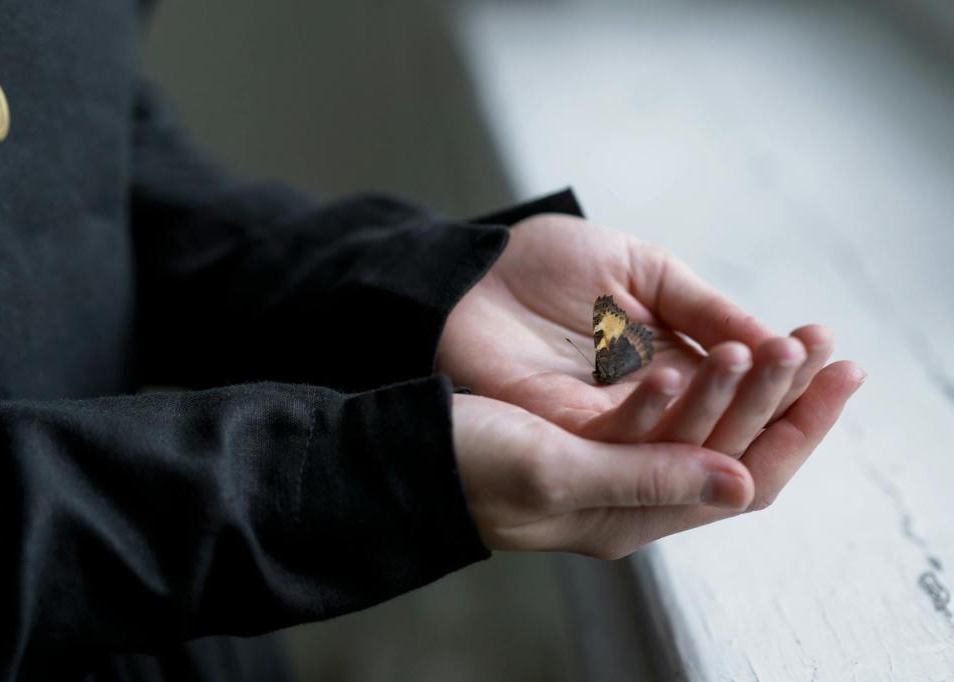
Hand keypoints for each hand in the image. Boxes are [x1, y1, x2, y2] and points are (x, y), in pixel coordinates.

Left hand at [439, 213, 845, 455]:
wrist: (469, 273)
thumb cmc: (546, 264)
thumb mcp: (641, 270)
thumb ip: (701, 305)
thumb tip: (773, 339)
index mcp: (675, 366)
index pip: (746, 389)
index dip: (789, 373)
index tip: (830, 346)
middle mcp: (651, 406)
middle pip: (728, 424)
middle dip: (776, 390)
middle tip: (814, 357)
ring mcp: (609, 427)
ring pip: (683, 439)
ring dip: (728, 401)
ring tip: (766, 358)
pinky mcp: (563, 435)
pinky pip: (618, 437)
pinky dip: (654, 410)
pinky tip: (684, 374)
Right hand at [453, 358, 862, 556]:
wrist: (399, 450)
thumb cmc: (464, 464)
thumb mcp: (554, 471)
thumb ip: (649, 479)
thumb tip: (742, 485)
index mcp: (629, 516)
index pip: (742, 482)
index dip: (796, 432)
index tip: (837, 377)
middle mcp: (631, 493)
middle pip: (734, 448)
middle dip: (786, 397)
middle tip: (827, 343)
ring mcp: (611, 459)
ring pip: (706, 421)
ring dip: (750, 377)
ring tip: (790, 333)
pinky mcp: (590, 425)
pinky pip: (665, 401)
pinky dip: (702, 368)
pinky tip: (718, 340)